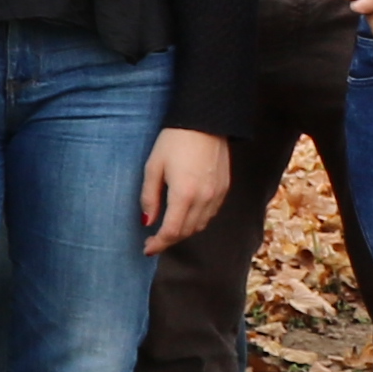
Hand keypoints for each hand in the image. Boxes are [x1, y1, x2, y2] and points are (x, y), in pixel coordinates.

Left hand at [138, 127, 233, 255]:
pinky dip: (197, 221)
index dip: (159, 244)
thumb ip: (149, 197)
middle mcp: (204, 199)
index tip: (147, 249)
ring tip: (168, 230)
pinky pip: (211, 214)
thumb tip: (147, 222)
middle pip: (187, 232)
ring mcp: (217, 195)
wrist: (205, 122)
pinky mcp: (225, 189)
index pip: (172, 231)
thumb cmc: (174, 141)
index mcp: (184, 194)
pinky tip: (186, 216)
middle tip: (154, 241)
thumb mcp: (153, 167)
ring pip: (201, 225)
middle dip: (169, 240)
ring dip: (184, 232)